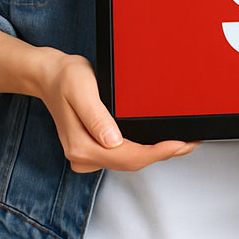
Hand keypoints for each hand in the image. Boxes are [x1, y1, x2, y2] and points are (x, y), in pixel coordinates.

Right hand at [0, 29, 197, 173]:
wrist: (48, 76)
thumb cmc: (65, 78)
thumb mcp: (81, 89)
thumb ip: (96, 116)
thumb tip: (113, 141)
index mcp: (82, 146)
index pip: (128, 156)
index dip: (157, 152)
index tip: (179, 144)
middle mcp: (83, 156)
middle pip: (131, 162)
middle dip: (162, 154)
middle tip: (190, 142)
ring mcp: (87, 155)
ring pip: (128, 161)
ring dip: (154, 153)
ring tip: (181, 142)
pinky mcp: (92, 149)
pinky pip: (122, 155)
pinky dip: (143, 150)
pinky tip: (157, 141)